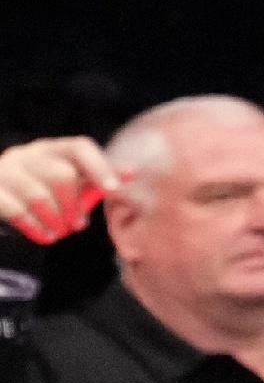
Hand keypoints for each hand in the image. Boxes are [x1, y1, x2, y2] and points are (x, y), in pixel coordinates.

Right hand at [0, 136, 117, 244]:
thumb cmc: (42, 191)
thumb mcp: (69, 182)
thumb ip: (96, 178)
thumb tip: (132, 172)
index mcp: (52, 149)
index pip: (79, 147)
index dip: (100, 167)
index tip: (114, 190)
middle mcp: (28, 154)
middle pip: (62, 175)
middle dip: (74, 205)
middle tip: (77, 224)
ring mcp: (6, 170)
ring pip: (39, 195)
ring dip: (55, 219)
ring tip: (60, 231)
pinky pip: (17, 210)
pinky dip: (35, 226)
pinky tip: (44, 235)